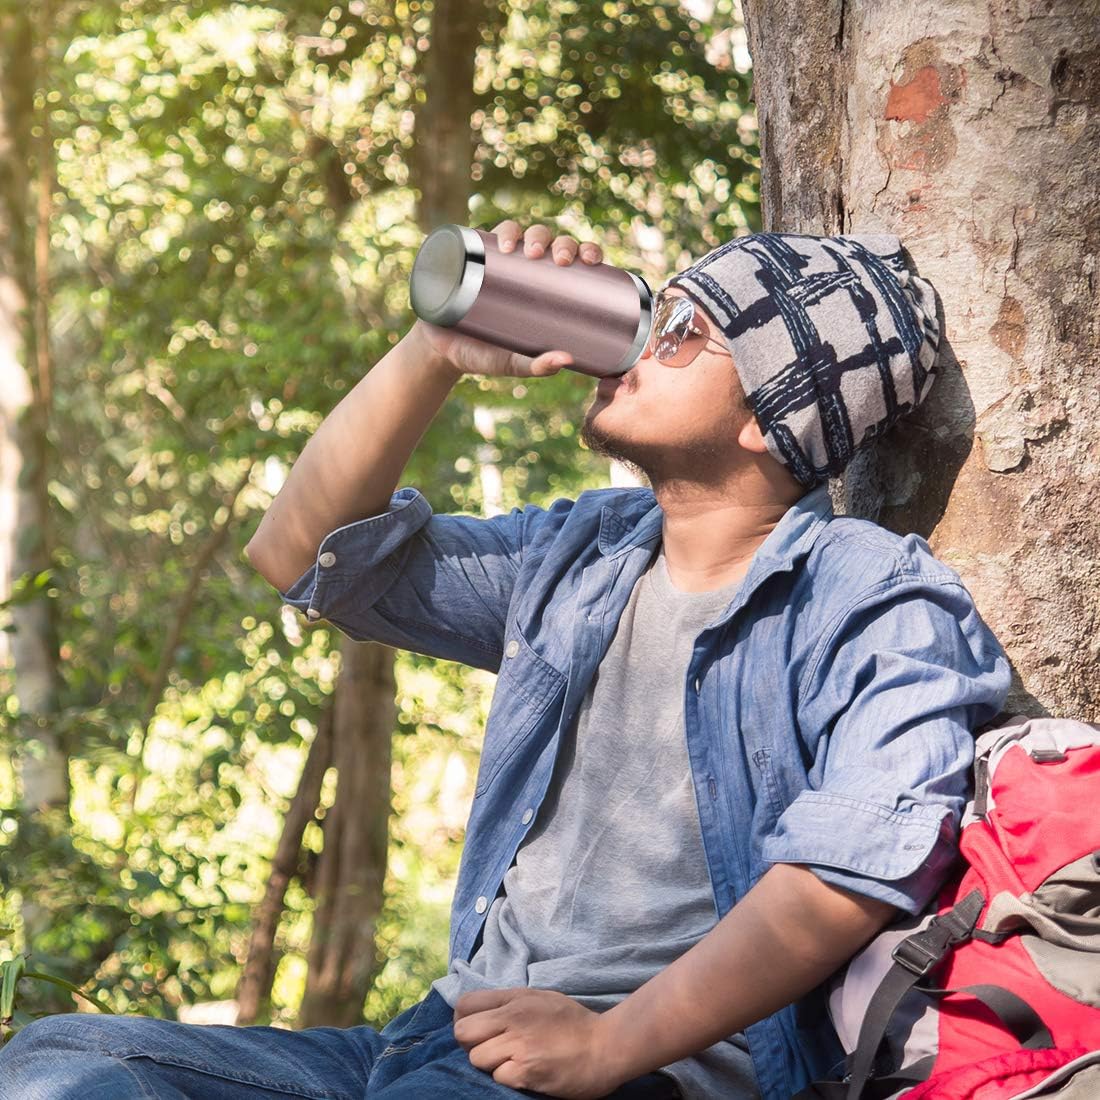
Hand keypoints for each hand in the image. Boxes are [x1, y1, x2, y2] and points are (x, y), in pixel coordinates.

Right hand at [410, 220, 603, 378]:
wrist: (441, 351)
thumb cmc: (484, 355)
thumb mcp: (512, 363)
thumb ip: (536, 366)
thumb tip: (566, 360)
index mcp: (544, 288)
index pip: (574, 259)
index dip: (588, 250)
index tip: (592, 260)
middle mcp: (524, 268)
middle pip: (551, 242)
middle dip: (562, 242)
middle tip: (560, 261)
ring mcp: (497, 259)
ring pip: (523, 232)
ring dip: (532, 233)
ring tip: (530, 252)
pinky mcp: (472, 256)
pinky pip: (488, 234)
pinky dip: (500, 232)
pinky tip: (504, 242)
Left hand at [452, 986, 627, 1098]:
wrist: (606, 1046)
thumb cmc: (574, 1024)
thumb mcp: (540, 999)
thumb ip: (510, 1004)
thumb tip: (483, 1015)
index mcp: (515, 998)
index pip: (464, 1005)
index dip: (465, 1021)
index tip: (477, 1033)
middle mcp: (513, 1017)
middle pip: (462, 1032)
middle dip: (470, 1045)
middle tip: (490, 1051)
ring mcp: (519, 1044)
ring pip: (477, 1058)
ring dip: (491, 1065)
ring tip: (513, 1064)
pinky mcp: (527, 1071)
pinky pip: (498, 1077)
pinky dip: (508, 1079)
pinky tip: (526, 1074)